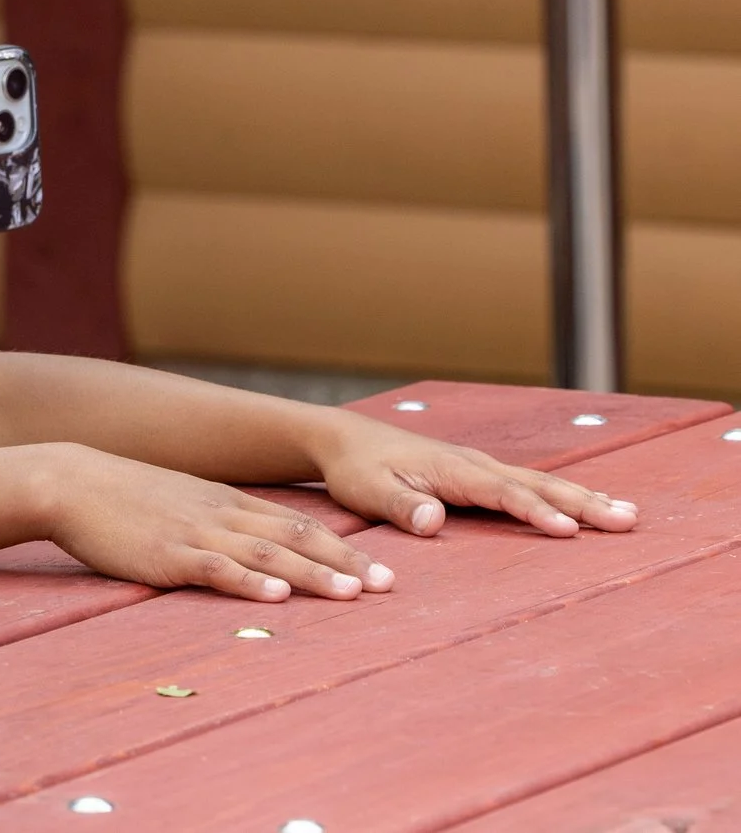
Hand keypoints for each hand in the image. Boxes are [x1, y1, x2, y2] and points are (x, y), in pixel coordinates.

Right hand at [36, 443, 391, 602]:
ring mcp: (196, 533)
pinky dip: (250, 582)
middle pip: (296, 537)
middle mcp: (221, 514)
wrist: (71, 481)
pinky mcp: (167, 554)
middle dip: (346, 563)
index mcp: (226, 502)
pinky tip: (276, 596)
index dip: (344, 547)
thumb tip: (252, 551)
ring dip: (313, 574)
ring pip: (266, 553)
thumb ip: (215, 522)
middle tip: (388, 587)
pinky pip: (216, 568)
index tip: (382, 569)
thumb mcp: (180, 501)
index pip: (298, 523)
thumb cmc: (122, 496)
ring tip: (352, 594)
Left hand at [309, 413, 639, 538]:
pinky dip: (561, 494)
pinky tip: (585, 504)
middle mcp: (474, 465)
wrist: (342, 439)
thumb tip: (434, 521)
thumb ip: (402, 505)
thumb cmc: (355, 468)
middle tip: (627, 520)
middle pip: (538, 484)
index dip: (536, 512)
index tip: (569, 530)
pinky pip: (528, 484)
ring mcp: (478, 467)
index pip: (504, 493)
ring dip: (583, 497)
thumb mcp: (368, 490)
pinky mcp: (476, 474)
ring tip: (626, 514)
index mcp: (453, 471)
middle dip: (583, 503)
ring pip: (540, 482)